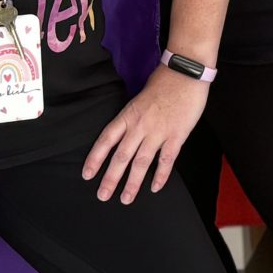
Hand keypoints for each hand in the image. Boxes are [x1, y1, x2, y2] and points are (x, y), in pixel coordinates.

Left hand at [82, 65, 208, 203]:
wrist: (185, 73)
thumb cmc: (163, 82)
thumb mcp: (138, 99)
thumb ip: (132, 118)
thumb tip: (126, 135)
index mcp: (128, 115)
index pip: (106, 140)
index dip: (95, 159)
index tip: (87, 174)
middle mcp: (140, 126)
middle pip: (121, 157)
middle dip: (110, 179)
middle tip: (102, 195)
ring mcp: (158, 132)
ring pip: (141, 162)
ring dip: (132, 183)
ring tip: (125, 199)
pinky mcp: (177, 135)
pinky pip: (166, 160)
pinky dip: (160, 175)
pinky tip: (155, 187)